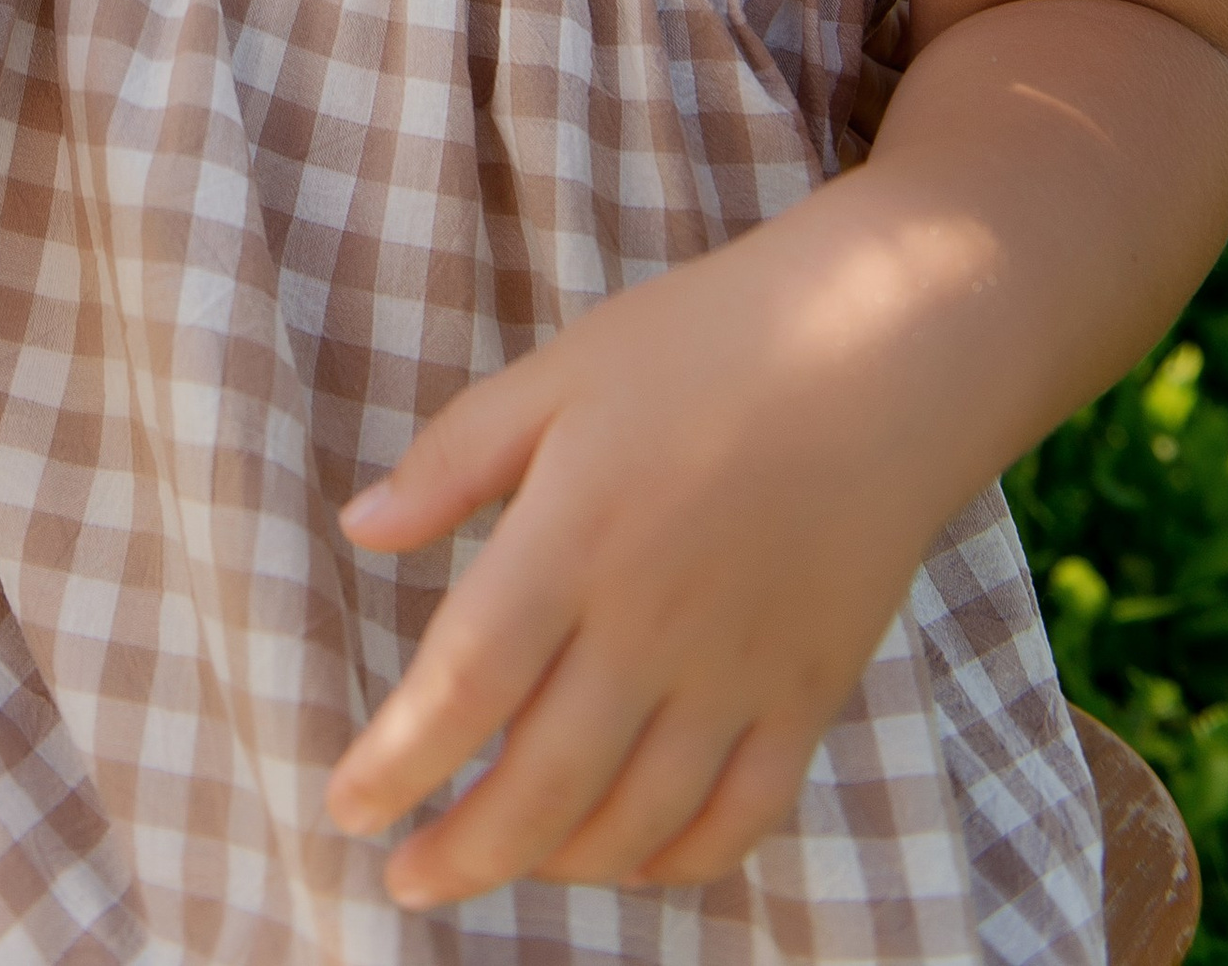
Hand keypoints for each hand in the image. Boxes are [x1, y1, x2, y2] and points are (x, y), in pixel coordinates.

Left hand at [325, 210, 972, 902]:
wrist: (880, 346)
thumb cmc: (703, 345)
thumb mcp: (557, 372)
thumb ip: (453, 458)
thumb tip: (359, 529)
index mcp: (570, 541)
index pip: (463, 686)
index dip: (398, 763)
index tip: (347, 810)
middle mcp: (648, 628)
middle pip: (541, 783)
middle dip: (463, 852)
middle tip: (405, 882)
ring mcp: (737, 673)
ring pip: (635, 819)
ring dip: (558, 862)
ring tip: (503, 860)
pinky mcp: (809, 694)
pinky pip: (742, 816)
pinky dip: (680, 860)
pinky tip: (633, 858)